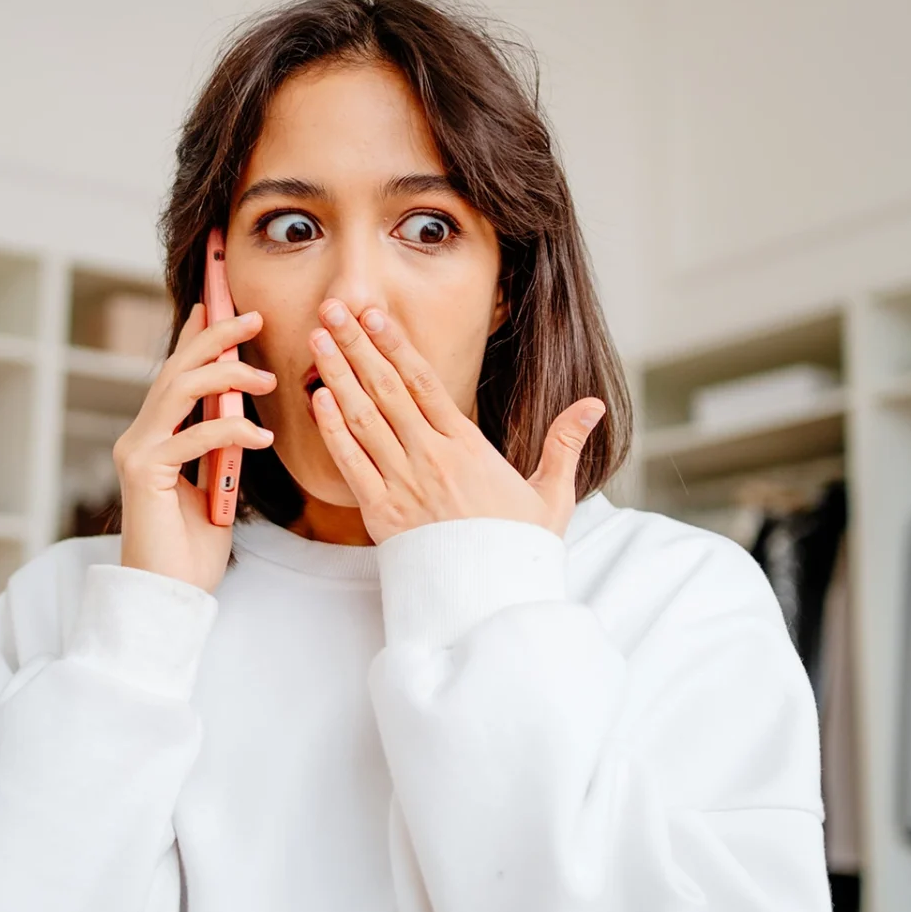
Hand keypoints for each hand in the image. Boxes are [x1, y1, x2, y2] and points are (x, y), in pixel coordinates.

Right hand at [115, 303, 277, 591]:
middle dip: (215, 335)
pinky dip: (230, 429)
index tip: (220, 301)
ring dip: (226, 374)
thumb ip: (220, 446)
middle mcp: (139, 436)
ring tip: (266, 377)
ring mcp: (137, 452)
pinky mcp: (144, 473)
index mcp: (155, 436)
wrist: (169, 598)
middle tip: (255, 316)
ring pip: (179, 390)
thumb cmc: (194, 549)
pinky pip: (193, 436)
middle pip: (176, 368)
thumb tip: (242, 409)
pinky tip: (262, 435)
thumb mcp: (217, 485)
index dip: (197, 334)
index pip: (176, 372)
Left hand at [307, 300, 604, 542]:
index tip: (375, 315)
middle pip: (386, 389)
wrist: (493, 604)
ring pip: (363, 418)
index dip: (396, 345)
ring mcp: (403, 484)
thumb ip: (564, 445)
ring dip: (337, 375)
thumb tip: (594, 406)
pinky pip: (351, 464)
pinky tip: (316, 399)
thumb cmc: (519, 551)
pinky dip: (332, 430)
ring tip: (317, 339)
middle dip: (356, 345)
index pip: (424, 383)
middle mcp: (431, 458)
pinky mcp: (382, 515)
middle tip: (333, 307)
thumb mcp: (552, 495)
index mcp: (467, 447)